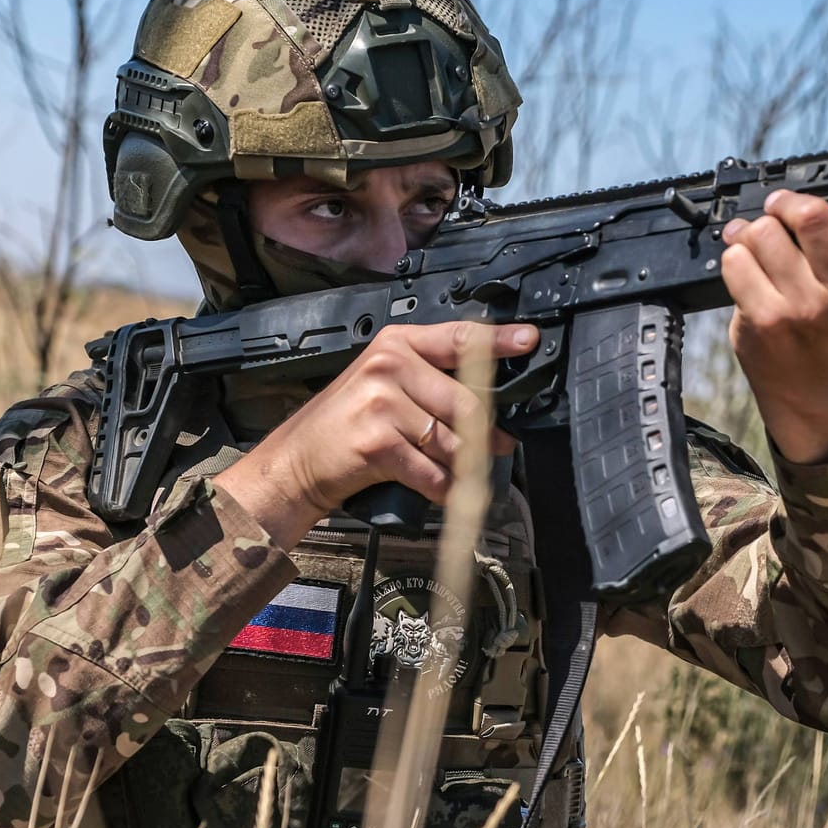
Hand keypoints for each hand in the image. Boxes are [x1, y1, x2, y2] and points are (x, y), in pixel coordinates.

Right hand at [215, 321, 538, 545]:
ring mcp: (381, 402)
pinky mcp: (377, 442)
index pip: (460, 338)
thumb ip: (433, 383)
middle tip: (496, 447)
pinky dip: (441, 488)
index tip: (530, 340)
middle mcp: (388, 365)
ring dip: (463, 466)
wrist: (297, 461)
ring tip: (457, 473)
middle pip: (466, 401)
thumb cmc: (347, 424)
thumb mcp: (385, 384)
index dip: (499, 341)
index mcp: (396, 344)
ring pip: (453, 441)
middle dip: (485, 433)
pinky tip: (437, 489)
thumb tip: (493, 408)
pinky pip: (433, 471)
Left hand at [720, 191, 827, 463]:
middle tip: (782, 208)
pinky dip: (735, 253)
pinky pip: (738, 259)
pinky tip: (745, 262)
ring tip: (759, 241)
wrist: (807, 382)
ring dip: (756, 230)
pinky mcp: (766, 319)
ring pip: (765, 233)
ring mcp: (805, 312)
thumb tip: (796, 200)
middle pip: (813, 220)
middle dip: (790, 204)